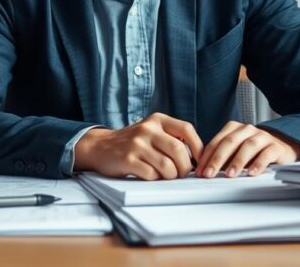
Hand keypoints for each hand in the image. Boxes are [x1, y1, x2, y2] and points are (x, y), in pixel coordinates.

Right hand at [73, 113, 202, 179]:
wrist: (100, 146)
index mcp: (157, 120)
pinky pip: (151, 174)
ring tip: (166, 175)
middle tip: (181, 174)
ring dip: (170, 176)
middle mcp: (147, 129)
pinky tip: (150, 175)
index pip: (186, 129)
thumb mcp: (151, 131)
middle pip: (178, 150)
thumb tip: (198, 158)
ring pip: (167, 166)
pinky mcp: (128, 159)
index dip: (198, 147)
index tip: (199, 160)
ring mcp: (137, 144)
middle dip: (184, 167)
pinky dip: (155, 179)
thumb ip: (171, 137)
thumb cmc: (132, 142)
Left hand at [195, 121, 299, 177]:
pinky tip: (252, 173)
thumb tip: (203, 172)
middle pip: (230, 142)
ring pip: (248, 146)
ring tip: (229, 175)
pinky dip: (258, 164)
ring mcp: (262, 136)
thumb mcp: (234, 153)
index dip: (206, 157)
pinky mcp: (276, 147)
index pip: (216, 142)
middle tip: (210, 175)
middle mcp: (247, 129)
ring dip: (237, 161)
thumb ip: (221, 158)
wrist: (280, 148)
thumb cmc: (252, 153)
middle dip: (217, 159)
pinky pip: (266, 154)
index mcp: (233, 129)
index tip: (200, 172)